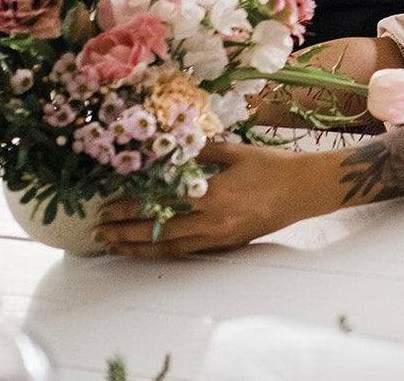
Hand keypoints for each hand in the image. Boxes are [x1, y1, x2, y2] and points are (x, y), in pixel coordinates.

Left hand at [94, 142, 338, 256]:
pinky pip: (187, 252)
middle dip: (125, 231)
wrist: (304, 189)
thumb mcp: (233, 151)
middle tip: (99, 230)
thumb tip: (164, 152)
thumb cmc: (270, 165)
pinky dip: (162, 252)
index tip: (107, 205)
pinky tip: (146, 250)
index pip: (160, 202)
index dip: (131, 205)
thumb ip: (198, 153)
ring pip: (169, 248)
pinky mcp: (226, 245)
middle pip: (158, 230)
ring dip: (138, 248)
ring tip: (112, 245)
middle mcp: (213, 220)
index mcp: (213, 193)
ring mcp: (220, 237)